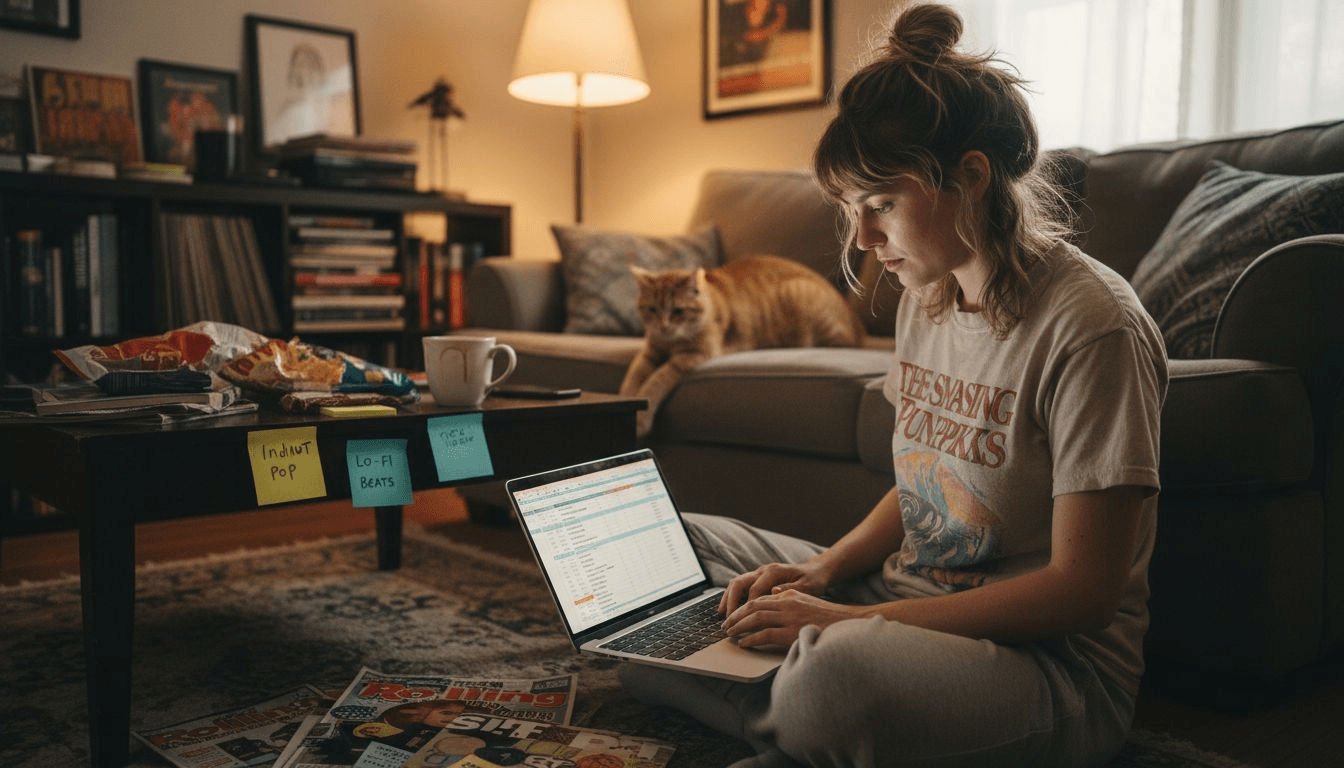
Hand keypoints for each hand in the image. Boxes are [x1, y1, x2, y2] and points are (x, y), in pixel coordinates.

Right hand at [718, 560, 831, 615]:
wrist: (816, 570)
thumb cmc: (813, 580)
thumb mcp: (807, 586)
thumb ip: (791, 589)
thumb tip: (774, 591)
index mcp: (774, 572)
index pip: (754, 590)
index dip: (747, 607)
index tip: (743, 623)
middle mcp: (764, 570)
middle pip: (740, 583)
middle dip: (731, 601)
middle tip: (728, 619)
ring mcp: (760, 573)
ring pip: (737, 583)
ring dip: (728, 598)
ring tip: (722, 615)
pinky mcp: (759, 579)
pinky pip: (741, 586)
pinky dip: (732, 596)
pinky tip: (728, 609)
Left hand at [722, 589, 867, 648]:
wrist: (849, 626)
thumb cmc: (828, 618)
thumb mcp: (807, 601)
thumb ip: (788, 598)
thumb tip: (771, 595)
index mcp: (791, 595)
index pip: (759, 598)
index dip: (742, 607)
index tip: (733, 615)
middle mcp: (789, 603)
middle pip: (754, 606)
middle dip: (736, 616)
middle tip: (726, 625)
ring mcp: (791, 617)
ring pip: (756, 619)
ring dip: (739, 626)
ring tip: (730, 634)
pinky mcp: (793, 632)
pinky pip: (765, 635)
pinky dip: (751, 639)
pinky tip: (743, 643)